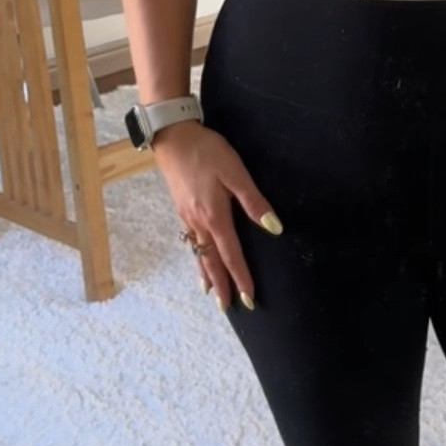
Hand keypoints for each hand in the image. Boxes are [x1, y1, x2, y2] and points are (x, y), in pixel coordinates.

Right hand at [152, 122, 283, 312]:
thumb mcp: (235, 172)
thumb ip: (254, 201)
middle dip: (222, 285)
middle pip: (212, 261)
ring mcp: (187, 217)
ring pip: (199, 254)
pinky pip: (190, 242)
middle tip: (230, 308)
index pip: (231, 255)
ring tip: (213, 295)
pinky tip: (198, 260)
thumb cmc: (206, 151)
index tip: (249, 298)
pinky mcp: (181, 210)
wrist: (172, 136)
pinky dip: (196, 258)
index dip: (241, 277)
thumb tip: (274, 228)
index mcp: (215, 216)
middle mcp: (199, 222)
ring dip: (208, 275)